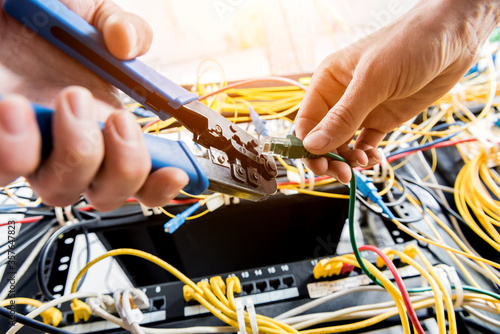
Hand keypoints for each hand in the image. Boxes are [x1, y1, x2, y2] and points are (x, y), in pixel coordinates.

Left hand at [0, 0, 188, 210]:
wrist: (3, 13)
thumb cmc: (41, 20)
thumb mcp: (93, 16)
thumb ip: (124, 28)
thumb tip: (128, 45)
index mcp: (105, 123)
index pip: (140, 176)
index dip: (160, 185)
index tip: (175, 172)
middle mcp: (72, 145)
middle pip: (108, 196)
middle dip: (124, 165)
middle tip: (117, 119)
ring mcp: (34, 150)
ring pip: (61, 193)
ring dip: (77, 151)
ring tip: (70, 97)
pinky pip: (8, 171)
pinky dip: (19, 146)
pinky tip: (17, 107)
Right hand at [295, 0, 498, 182]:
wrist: (453, 37)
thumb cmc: (408, 44)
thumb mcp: (372, 81)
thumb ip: (343, 116)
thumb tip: (313, 146)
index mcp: (327, 83)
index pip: (306, 122)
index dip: (307, 146)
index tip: (319, 165)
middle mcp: (340, 98)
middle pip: (323, 138)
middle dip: (329, 158)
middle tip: (342, 173)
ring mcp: (362, 110)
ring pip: (343, 145)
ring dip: (349, 160)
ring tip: (365, 163)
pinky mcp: (382, 119)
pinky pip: (366, 144)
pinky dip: (368, 156)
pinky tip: (376, 158)